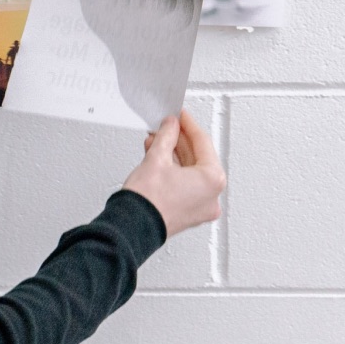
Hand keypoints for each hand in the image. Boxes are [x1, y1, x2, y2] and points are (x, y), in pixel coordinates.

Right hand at [122, 112, 224, 237]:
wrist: (131, 228)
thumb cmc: (147, 202)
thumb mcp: (157, 158)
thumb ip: (167, 136)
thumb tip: (171, 125)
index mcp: (213, 181)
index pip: (203, 142)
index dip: (188, 124)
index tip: (180, 115)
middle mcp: (212, 196)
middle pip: (198, 158)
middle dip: (179, 140)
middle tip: (168, 126)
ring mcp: (201, 207)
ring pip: (190, 171)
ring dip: (174, 154)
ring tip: (157, 140)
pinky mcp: (188, 213)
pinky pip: (185, 185)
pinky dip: (173, 171)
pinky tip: (159, 157)